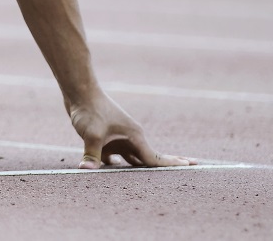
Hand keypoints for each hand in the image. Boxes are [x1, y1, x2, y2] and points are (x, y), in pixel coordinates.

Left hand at [68, 91, 195, 168]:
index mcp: (134, 136)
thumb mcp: (91, 134)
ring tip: (154, 180)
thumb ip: (92, 155)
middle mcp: (130, 138)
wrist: (80, 92)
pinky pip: (116, 157)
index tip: (192, 166)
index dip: (173, 164)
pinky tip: (114, 175)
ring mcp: (118, 138)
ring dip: (139, 168)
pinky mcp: (106, 138)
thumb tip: (85, 171)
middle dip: (168, 163)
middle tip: (191, 166)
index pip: (156, 157)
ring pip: (132, 158)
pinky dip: (117, 166)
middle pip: (150, 157)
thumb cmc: (90, 110)